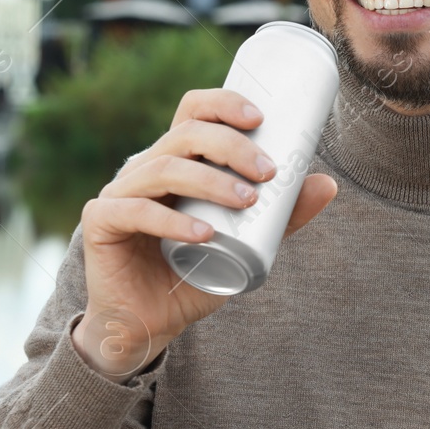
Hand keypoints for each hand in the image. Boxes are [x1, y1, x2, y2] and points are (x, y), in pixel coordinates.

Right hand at [71, 88, 337, 378]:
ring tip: (247, 200)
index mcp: (177, 160)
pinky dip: (172, 220)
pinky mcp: (102, 223)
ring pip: (164, 168)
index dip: (222, 103)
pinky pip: (136, 211)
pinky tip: (204, 232)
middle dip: (230, 146)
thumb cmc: (193, 274)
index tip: (260, 118)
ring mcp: (120, 193)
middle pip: (184, 134)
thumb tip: (328, 184)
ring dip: (210, 180)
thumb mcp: (245, 243)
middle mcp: (146, 168)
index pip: (194, 112)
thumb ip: (280, 217)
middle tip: (268, 171)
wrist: (147, 324)